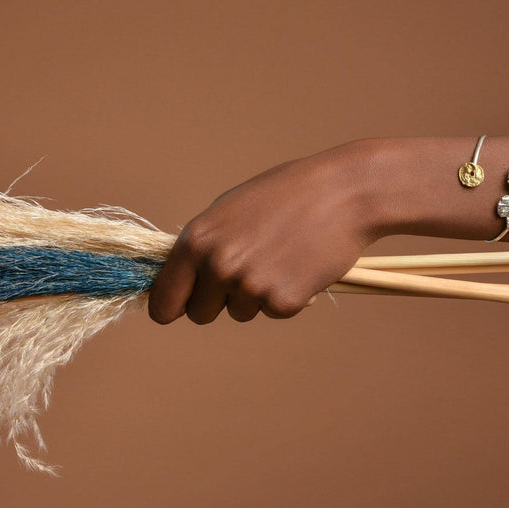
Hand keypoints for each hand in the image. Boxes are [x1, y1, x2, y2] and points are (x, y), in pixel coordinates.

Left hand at [148, 141, 384, 323]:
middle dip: (219, 301)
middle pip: (200, 314)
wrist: (344, 193)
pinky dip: (290, 297)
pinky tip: (303, 265)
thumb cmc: (288, 195)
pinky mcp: (282, 301)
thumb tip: (179, 279)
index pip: (163, 299)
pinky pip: (275, 312)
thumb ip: (203, 245)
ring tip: (282, 256)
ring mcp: (250, 285)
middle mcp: (217, 265)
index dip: (170, 307)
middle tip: (249, 271)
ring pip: (240, 313)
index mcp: (196, 240)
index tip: (180, 308)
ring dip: (258, 295)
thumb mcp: (231, 210)